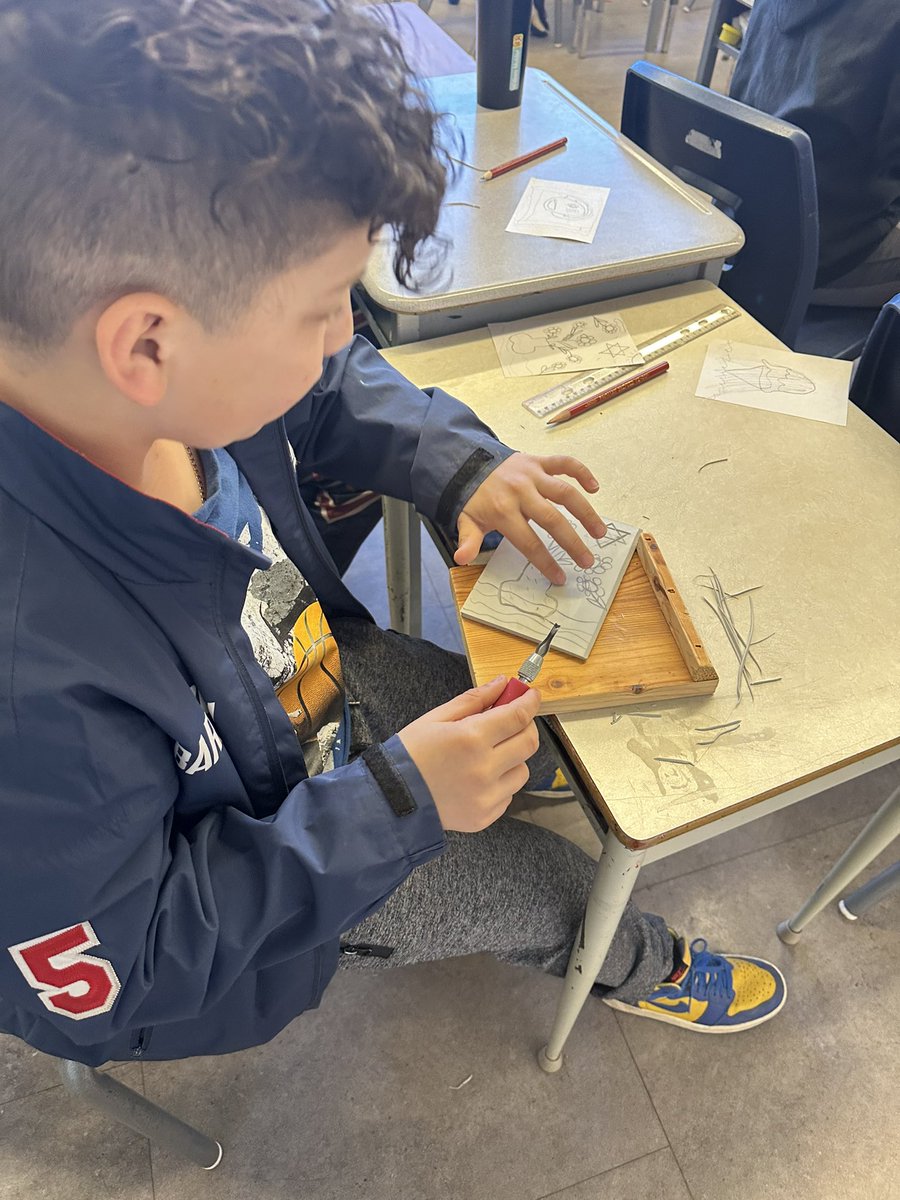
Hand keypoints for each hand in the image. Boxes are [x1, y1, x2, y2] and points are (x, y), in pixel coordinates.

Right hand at [398, 677, 540, 832]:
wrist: (390, 800)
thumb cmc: (410, 755)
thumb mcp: (436, 718)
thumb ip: (474, 700)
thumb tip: (501, 684)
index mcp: (471, 738)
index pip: (517, 715)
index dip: (529, 702)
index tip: (531, 695)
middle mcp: (484, 768)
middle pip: (528, 742)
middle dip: (526, 726)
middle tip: (514, 721)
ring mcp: (487, 796)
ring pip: (522, 770)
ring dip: (513, 757)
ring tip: (489, 754)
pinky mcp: (485, 816)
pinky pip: (508, 794)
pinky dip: (500, 782)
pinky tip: (478, 778)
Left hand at [455, 452, 606, 585]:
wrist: (468, 461)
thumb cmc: (473, 497)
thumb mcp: (466, 519)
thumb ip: (469, 539)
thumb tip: (462, 559)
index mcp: (502, 509)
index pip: (528, 541)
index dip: (545, 561)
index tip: (560, 577)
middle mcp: (520, 491)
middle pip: (552, 519)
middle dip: (572, 543)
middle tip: (587, 561)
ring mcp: (532, 474)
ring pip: (565, 492)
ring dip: (586, 512)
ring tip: (599, 532)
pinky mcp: (538, 461)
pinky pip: (564, 463)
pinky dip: (582, 472)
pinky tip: (594, 488)